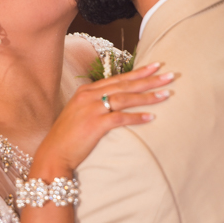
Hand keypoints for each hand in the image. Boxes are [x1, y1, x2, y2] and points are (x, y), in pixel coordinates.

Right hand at [32, 63, 174, 177]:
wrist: (53, 155)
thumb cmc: (68, 138)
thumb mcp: (79, 115)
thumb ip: (95, 105)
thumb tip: (114, 103)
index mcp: (85, 92)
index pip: (117, 79)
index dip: (137, 72)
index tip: (155, 67)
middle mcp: (88, 96)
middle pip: (124, 84)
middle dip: (149, 79)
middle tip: (170, 75)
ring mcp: (91, 109)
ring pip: (125, 98)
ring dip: (148, 96)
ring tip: (166, 94)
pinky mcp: (94, 124)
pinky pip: (120, 117)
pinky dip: (137, 117)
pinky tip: (152, 117)